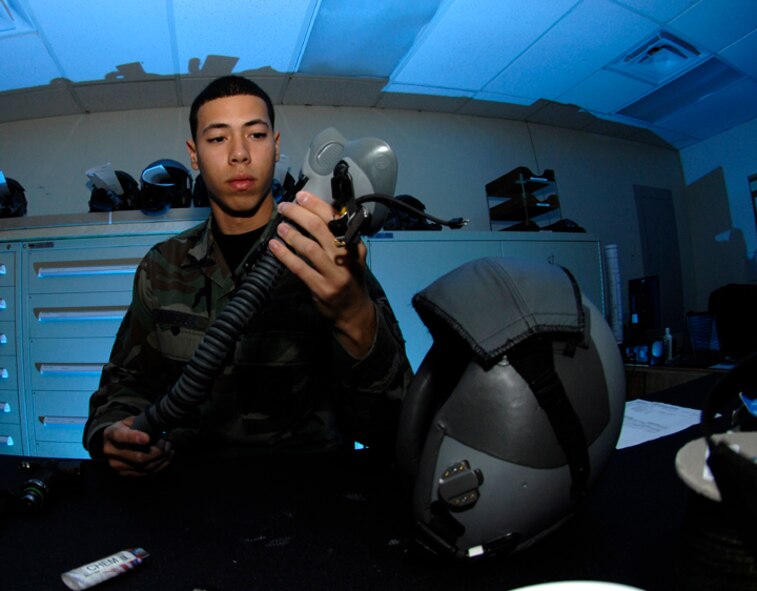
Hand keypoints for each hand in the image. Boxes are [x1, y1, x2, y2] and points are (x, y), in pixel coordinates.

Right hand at [102, 416, 173, 476]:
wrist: (114, 442)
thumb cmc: (126, 429)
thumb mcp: (130, 421)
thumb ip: (141, 422)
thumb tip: (157, 426)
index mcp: (111, 434)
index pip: (121, 436)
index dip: (134, 438)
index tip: (147, 438)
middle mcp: (111, 451)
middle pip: (138, 456)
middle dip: (157, 450)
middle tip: (166, 442)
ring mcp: (117, 465)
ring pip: (146, 466)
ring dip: (162, 458)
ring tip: (168, 447)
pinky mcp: (125, 473)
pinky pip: (147, 473)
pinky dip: (161, 464)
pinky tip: (167, 455)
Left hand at [268, 191, 376, 357]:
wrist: (354, 311)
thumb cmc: (349, 278)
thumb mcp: (352, 256)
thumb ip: (338, 237)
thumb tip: (313, 212)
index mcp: (356, 245)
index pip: (336, 218)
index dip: (316, 205)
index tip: (301, 196)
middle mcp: (347, 258)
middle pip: (321, 229)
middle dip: (300, 214)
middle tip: (285, 207)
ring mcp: (335, 275)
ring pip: (309, 247)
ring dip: (291, 234)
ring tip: (280, 226)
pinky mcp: (322, 288)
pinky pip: (299, 268)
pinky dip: (285, 255)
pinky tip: (274, 246)